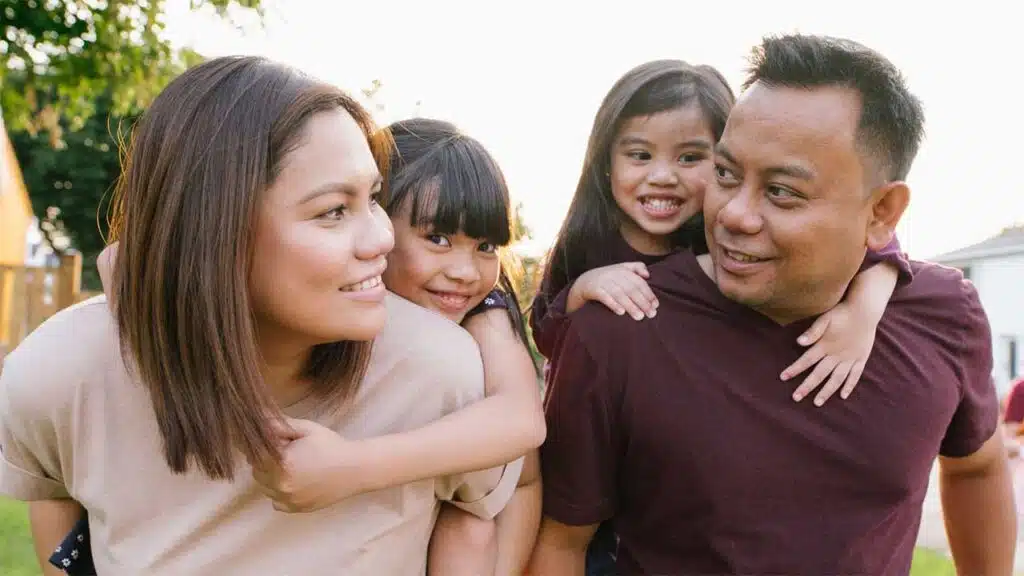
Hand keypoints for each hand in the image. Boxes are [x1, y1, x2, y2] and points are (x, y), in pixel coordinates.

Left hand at [250, 417, 367, 512]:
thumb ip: (278, 425)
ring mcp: (288, 499)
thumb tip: (257, 419)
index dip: (259, 445)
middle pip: (257, 471)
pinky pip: (276, 501)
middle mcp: (281, 485)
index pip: (253, 454)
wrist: (355, 469)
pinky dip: (280, 491)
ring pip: (264, 487)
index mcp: (281, 464)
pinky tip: (296, 480)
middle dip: (264, 460)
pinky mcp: (295, 509)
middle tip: (285, 451)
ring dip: (270, 476)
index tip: (270, 440)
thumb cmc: (331, 445)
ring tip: (293, 466)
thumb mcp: (306, 429)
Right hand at [568, 262, 656, 319]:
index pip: (638, 282)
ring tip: (639, 317)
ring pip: (619, 294)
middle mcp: (613, 274)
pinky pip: (604, 297)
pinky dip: (613, 304)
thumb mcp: (621, 269)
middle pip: (631, 288)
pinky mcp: (593, 289)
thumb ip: (636, 268)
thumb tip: (648, 275)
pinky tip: (621, 312)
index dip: (648, 293)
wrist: (583, 282)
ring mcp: (603, 281)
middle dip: (642, 302)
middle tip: (651, 314)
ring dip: (631, 305)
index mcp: (622, 270)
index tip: (656, 305)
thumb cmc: (608, 278)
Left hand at [781, 302, 876, 405]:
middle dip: (807, 386)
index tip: (783, 377)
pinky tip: (843, 396)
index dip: (795, 369)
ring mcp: (850, 358)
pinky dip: (849, 386)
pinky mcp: (861, 359)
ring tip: (817, 402)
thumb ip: (813, 331)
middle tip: (795, 398)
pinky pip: (855, 376)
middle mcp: (837, 355)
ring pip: (837, 379)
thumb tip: (798, 342)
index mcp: (825, 346)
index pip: (806, 360)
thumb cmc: (842, 313)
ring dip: (826, 391)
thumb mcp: (825, 318)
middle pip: (820, 374)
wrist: (865, 310)